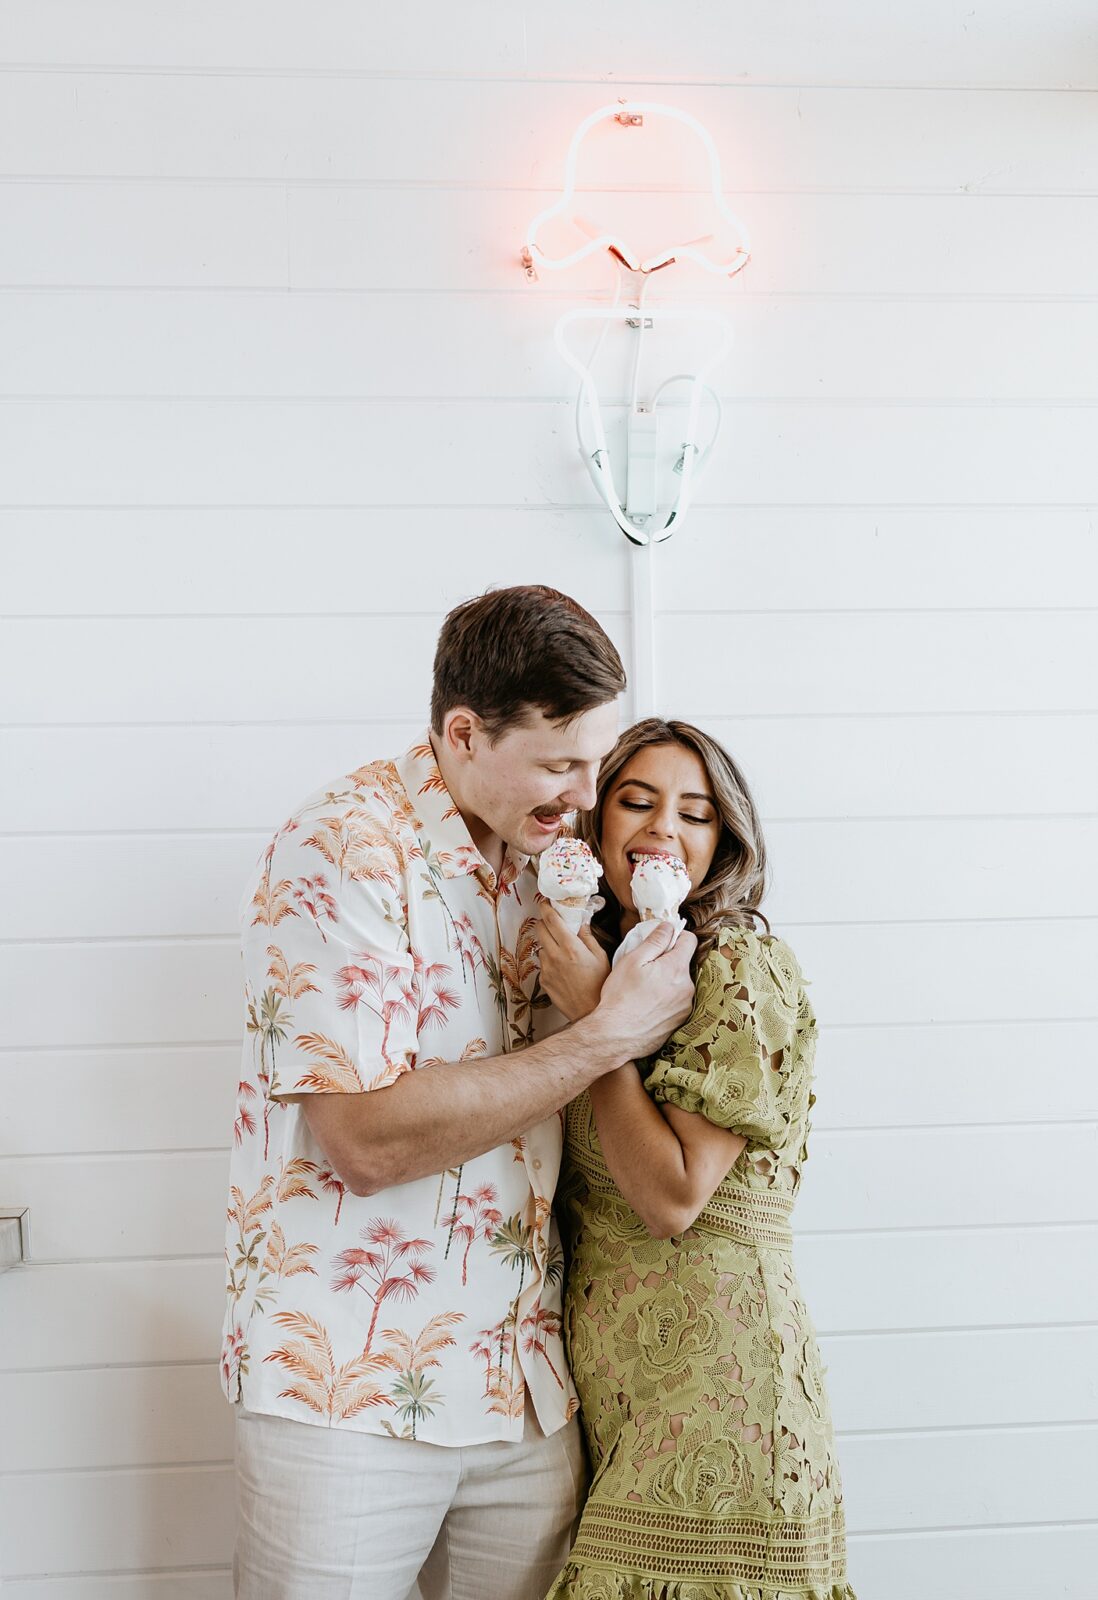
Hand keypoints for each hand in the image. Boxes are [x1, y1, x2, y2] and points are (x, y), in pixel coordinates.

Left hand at [537, 902, 611, 1020]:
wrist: (590, 1012)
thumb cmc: (600, 986)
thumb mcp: (600, 957)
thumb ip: (588, 937)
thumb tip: (581, 923)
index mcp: (570, 947)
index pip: (551, 920)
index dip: (546, 908)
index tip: (545, 902)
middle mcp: (555, 956)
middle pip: (540, 929)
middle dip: (545, 923)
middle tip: (554, 924)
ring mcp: (547, 969)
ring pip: (541, 947)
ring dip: (548, 943)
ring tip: (563, 951)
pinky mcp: (544, 980)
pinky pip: (542, 963)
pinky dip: (549, 961)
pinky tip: (563, 967)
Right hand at [596, 921, 697, 1059]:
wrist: (615, 1036)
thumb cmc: (620, 996)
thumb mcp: (633, 960)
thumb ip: (655, 941)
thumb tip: (668, 926)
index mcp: (676, 968)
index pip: (689, 940)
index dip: (675, 936)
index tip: (661, 941)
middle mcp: (687, 987)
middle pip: (683, 963)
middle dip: (667, 961)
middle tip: (645, 968)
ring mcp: (685, 1006)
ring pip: (679, 983)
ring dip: (667, 981)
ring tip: (643, 989)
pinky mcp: (679, 1021)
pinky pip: (677, 1002)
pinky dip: (666, 999)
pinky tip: (647, 1004)